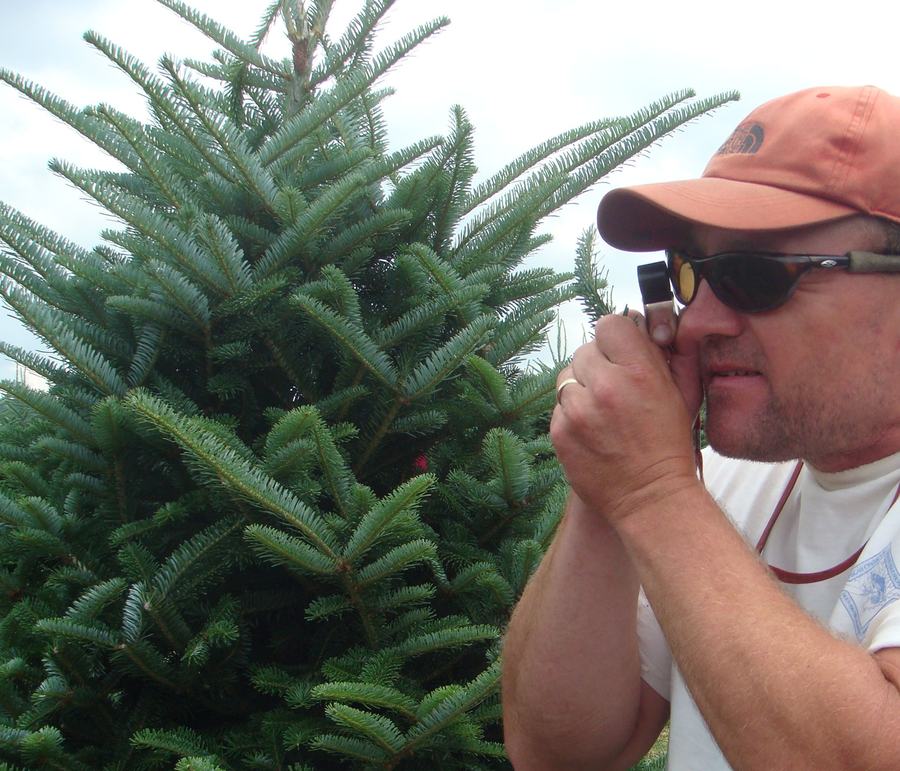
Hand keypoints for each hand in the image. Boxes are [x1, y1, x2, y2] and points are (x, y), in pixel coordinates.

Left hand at [550, 312, 699, 524]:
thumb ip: (667, 351)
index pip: (609, 324)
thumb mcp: (683, 392)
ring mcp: (577, 411)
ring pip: (567, 376)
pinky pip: (558, 406)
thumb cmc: (670, 444)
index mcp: (639, 371)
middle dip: (599, 364)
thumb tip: (643, 323)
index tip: (621, 353)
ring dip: (581, 388)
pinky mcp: (560, 432)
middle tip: (615, 389)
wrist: (650, 498)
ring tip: (602, 411)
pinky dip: (571, 413)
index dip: (616, 337)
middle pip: (585, 350)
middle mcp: (605, 387)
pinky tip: (592, 430)